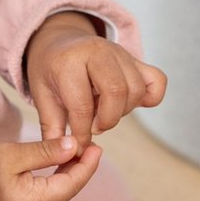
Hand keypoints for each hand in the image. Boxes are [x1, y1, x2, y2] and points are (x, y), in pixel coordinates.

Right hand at [0, 136, 102, 200]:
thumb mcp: (13, 155)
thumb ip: (45, 151)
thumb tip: (74, 146)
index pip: (72, 184)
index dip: (87, 165)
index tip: (97, 147)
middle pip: (66, 193)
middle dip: (78, 170)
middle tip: (87, 147)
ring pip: (56, 198)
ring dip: (65, 178)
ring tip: (72, 155)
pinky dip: (52, 186)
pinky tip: (52, 171)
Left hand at [25, 12, 166, 151]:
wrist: (58, 42)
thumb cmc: (49, 71)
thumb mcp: (41, 95)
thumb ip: (52, 127)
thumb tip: (66, 158)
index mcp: (68, 61)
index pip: (82, 104)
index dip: (82, 132)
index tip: (78, 144)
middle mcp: (97, 52)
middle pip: (116, 92)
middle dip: (107, 120)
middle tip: (93, 126)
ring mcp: (119, 53)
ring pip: (136, 89)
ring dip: (122, 111)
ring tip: (102, 112)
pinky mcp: (135, 59)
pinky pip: (157, 80)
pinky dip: (150, 98)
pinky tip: (127, 105)